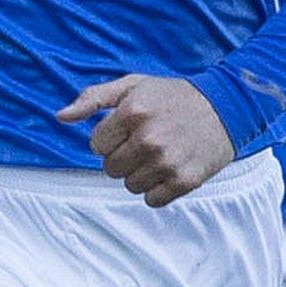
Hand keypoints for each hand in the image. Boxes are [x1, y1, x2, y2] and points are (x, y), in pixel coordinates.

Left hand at [57, 74, 234, 207]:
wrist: (225, 108)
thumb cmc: (171, 96)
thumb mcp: (131, 86)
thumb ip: (93, 98)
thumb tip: (60, 117)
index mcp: (131, 112)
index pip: (95, 145)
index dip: (108, 138)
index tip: (126, 130)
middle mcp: (148, 139)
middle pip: (110, 168)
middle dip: (122, 156)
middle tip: (143, 142)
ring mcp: (167, 162)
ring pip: (129, 185)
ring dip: (139, 174)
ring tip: (157, 155)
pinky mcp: (185, 181)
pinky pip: (152, 200)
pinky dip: (156, 190)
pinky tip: (168, 170)